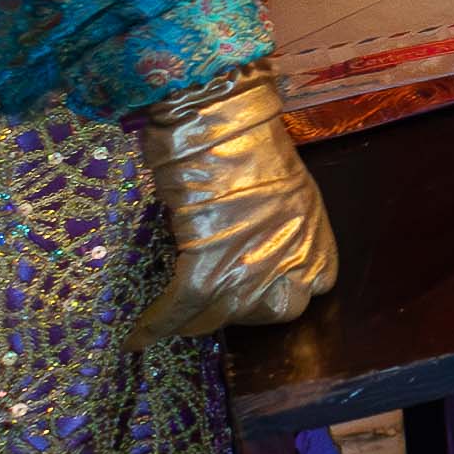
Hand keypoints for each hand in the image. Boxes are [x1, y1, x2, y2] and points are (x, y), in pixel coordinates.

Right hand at [133, 63, 337, 341]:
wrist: (216, 117)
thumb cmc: (245, 139)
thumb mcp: (286, 189)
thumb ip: (281, 229)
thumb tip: (253, 248)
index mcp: (315, 238)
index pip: (313, 289)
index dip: (282, 288)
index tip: (259, 284)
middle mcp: (290, 259)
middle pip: (273, 313)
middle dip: (246, 308)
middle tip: (218, 292)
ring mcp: (250, 267)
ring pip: (221, 317)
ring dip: (197, 317)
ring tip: (176, 313)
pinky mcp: (206, 266)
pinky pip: (180, 309)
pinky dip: (155, 325)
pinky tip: (137, 335)